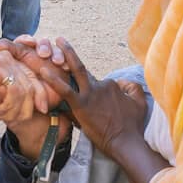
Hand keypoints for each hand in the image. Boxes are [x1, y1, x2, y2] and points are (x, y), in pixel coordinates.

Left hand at [0, 37, 145, 161]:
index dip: (84, 82)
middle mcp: (99, 85)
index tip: (78, 90)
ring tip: (51, 45)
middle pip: (81, 67)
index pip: (92, 79)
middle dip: (69, 52)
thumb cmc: (133, 125)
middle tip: (59, 40)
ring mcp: (90, 94)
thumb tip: (124, 83)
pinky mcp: (81, 105)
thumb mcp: (139, 101)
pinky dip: (54, 79)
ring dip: (63, 56)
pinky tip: (43, 70)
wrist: (127, 141)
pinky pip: (65, 89)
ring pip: (74, 72)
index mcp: (109, 85)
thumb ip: (131, 88)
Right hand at [0, 51, 46, 121]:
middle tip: (12, 119)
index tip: (44, 110)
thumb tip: (32, 106)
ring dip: (13, 109)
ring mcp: (3, 61)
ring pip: (22, 91)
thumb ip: (10, 94)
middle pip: (31, 85)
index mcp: (10, 60)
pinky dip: (6, 106)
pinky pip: (12, 92)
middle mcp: (9, 58)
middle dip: (26, 107)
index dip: (41, 94)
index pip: (34, 78)